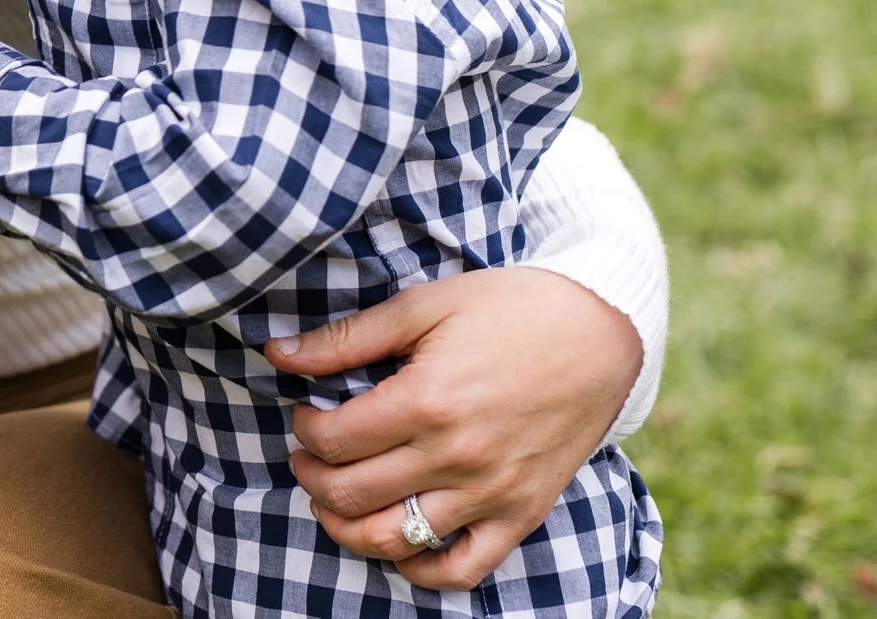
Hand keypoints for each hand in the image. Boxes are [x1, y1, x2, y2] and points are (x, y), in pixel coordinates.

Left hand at [263, 266, 640, 588]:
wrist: (598, 333)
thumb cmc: (507, 309)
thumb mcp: (422, 307)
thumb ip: (346, 338)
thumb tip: (277, 355)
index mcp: (428, 401)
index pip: (334, 440)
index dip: (304, 430)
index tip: (304, 414)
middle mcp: (458, 456)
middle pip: (353, 494)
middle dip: (312, 477)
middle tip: (307, 456)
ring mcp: (492, 493)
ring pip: (395, 539)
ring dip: (346, 529)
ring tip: (333, 501)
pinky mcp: (522, 514)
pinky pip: (462, 569)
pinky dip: (419, 570)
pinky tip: (395, 544)